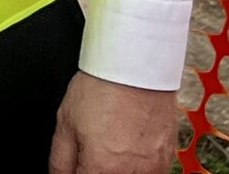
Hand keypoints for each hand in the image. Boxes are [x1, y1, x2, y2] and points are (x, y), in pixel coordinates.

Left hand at [49, 71, 178, 173]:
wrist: (136, 66)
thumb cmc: (102, 87)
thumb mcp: (65, 122)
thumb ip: (60, 160)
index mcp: (103, 168)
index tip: (77, 167)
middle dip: (97, 170)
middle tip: (92, 154)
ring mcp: (154, 168)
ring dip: (117, 171)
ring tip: (111, 148)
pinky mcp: (168, 159)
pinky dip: (137, 168)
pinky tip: (128, 149)